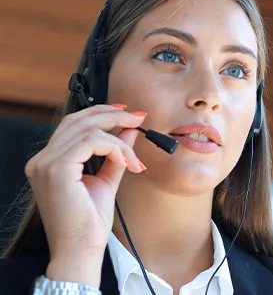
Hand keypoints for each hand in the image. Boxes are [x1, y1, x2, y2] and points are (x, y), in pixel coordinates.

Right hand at [25, 104, 146, 286]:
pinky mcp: (56, 169)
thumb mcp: (106, 180)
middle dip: (113, 115)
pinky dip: (113, 148)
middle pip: (79, 120)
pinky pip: (90, 142)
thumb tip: (130, 131)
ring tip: (134, 157)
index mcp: (51, 161)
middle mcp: (43, 159)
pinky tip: (126, 162)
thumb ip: (116, 153)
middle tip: (138, 118)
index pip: (74, 124)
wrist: (81, 251)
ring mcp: (46, 163)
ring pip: (88, 130)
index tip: (126, 112)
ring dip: (119, 139)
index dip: (101, 113)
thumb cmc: (89, 221)